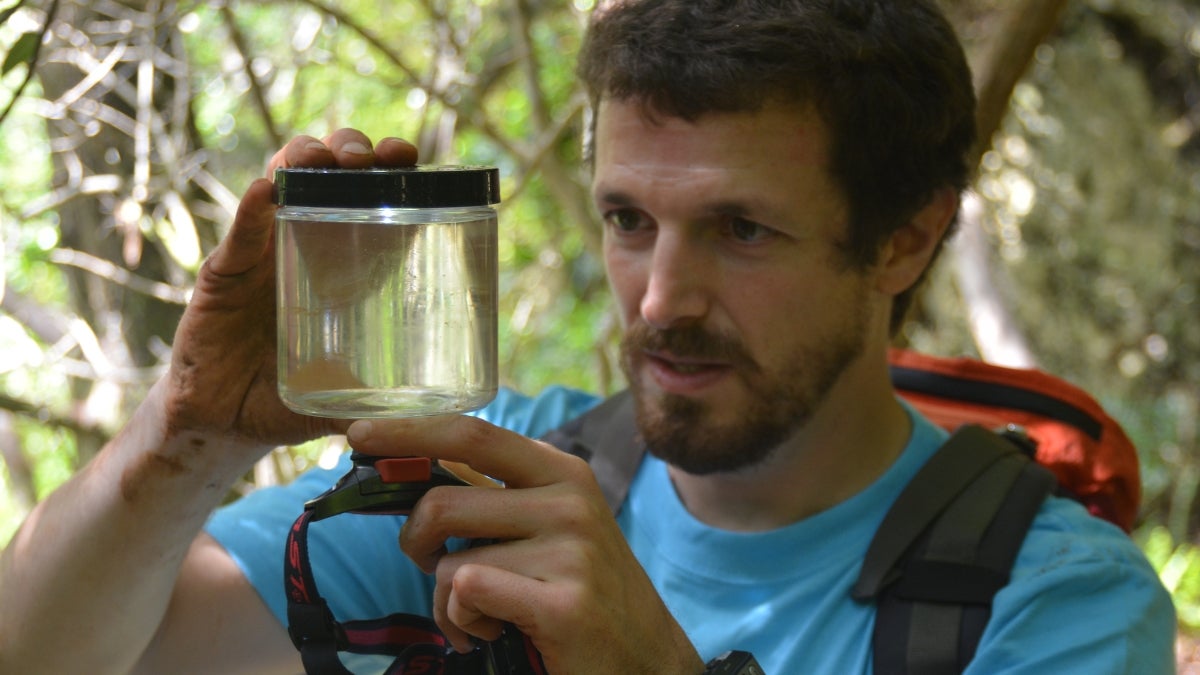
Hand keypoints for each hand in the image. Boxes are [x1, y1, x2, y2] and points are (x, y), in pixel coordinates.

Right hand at [161, 130, 417, 450]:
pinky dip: (253, 210)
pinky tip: (268, 189)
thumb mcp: (345, 398)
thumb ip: (384, 406)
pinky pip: (239, 234)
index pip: (373, 203)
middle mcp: (305, 248)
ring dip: (304, 160)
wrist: (223, 424)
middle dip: (351, 152)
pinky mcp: (224, 274)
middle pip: (330, 178)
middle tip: (372, 157)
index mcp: (344, 269)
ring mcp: (263, 254)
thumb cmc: (286, 400)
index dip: (392, 174)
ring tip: (324, 158)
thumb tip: (439, 425)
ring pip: (282, 186)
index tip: (411, 158)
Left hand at [346, 415, 704, 673]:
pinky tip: (495, 632)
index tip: (359, 433)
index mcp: (561, 472)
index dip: (409, 431)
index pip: (471, 434)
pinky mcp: (562, 603)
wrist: (645, 657)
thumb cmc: (579, 589)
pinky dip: (462, 623)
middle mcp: (569, 501)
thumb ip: (490, 497)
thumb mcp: (549, 525)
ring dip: (446, 601)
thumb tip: (406, 468)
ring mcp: (570, 551)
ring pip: (449, 562)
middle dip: (414, 542)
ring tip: (483, 614)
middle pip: (441, 501)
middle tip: (430, 566)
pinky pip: (467, 596)